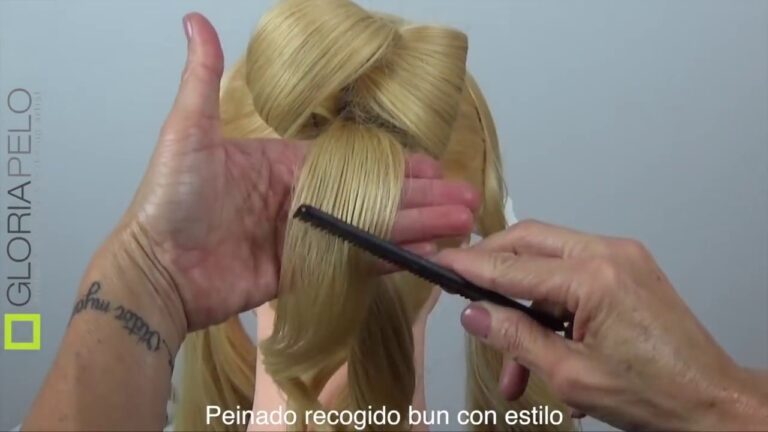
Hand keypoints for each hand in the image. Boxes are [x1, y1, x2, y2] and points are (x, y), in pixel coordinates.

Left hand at [116, 13, 479, 331]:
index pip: (353, 163)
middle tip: (464, 199)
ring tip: (459, 225)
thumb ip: (204, 81)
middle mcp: (300, 202)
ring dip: (417, 227)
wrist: (155, 270)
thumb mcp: (189, 133)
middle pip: (372, 197)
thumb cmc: (169, 200)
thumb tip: (196, 21)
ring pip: (371, 230)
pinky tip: (423, 254)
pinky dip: (388, 260)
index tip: (432, 166)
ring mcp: (303, 240)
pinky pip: (353, 265)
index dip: (395, 165)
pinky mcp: (301, 275)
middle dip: (421, 198)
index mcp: (284, 166)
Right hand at [435, 220, 767, 430]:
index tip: (439, 262)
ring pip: (548, 263)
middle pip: (529, 242)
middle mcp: (609, 254)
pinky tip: (544, 351)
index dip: (469, 266)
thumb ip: (515, 337)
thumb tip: (475, 315)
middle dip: (492, 267)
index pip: (512, 265)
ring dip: (523, 305)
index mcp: (594, 277)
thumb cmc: (655, 394)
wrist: (711, 403)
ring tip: (513, 365)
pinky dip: (551, 308)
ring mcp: (622, 259)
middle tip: (466, 290)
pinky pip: (572, 275)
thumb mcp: (570, 374)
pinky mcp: (627, 270)